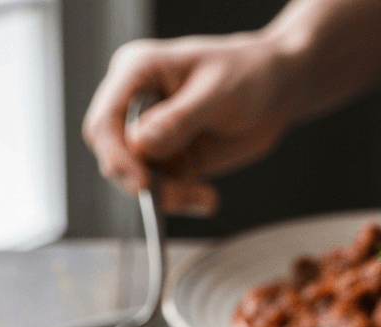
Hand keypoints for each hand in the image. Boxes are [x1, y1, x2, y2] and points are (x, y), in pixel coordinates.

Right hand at [82, 32, 293, 215]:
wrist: (275, 90)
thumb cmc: (248, 73)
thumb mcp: (218, 92)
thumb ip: (178, 118)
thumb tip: (140, 143)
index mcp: (137, 72)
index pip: (105, 120)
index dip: (116, 156)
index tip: (144, 183)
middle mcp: (135, 104)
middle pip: (113, 156)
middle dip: (144, 183)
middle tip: (185, 196)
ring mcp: (149, 135)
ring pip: (136, 179)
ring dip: (168, 197)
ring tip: (206, 197)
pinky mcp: (167, 160)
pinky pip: (161, 191)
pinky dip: (182, 201)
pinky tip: (207, 198)